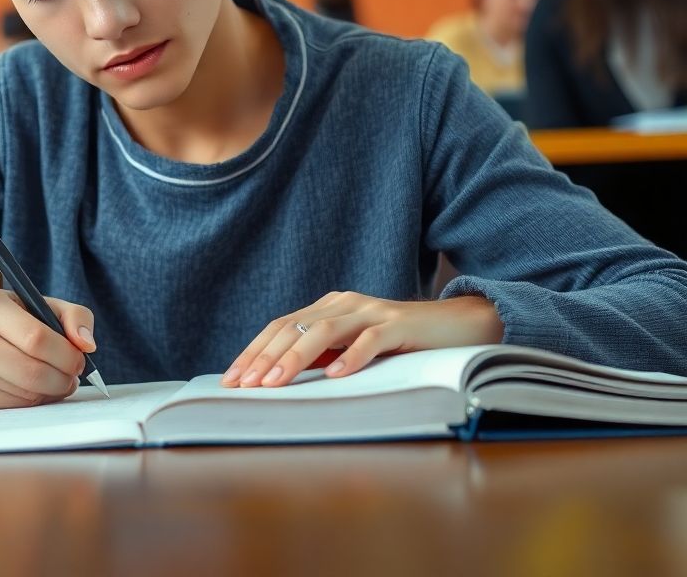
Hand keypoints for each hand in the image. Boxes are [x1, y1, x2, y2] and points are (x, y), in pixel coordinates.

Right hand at [0, 288, 95, 409]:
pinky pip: (13, 406)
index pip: (38, 338)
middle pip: (34, 369)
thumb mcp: (31, 306)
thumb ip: (70, 316)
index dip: (68, 354)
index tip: (80, 359)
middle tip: (73, 376)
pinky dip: (32, 402)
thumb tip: (87, 345)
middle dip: (65, 377)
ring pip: (27, 392)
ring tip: (54, 381)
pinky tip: (31, 390)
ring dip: (51, 391)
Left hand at [221, 292, 502, 388]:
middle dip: (264, 357)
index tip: (232, 379)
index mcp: (328, 308)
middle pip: (295, 327)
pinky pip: (371, 339)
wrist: (456, 326)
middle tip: (244, 385)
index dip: (254, 351)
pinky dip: (352, 357)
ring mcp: (371, 311)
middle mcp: (344, 303)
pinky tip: (336, 376)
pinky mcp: (399, 324)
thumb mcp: (354, 350)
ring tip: (275, 383)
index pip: (281, 327)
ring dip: (296, 358)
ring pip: (325, 332)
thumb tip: (278, 380)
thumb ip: (324, 356)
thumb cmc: (400, 344)